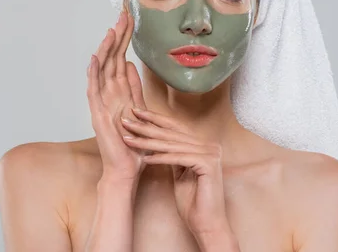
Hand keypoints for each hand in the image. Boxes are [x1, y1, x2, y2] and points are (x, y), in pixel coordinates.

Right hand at [87, 10, 146, 181]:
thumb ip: (134, 88)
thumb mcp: (139, 110)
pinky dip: (93, 74)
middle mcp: (108, 93)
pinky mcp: (98, 114)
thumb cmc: (133, 143)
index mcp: (119, 91)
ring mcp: (101, 102)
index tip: (129, 19)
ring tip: (111, 31)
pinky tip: (95, 59)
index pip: (121, 58)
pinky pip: (94, 90)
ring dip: (106, 50)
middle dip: (118, 36)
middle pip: (111, 58)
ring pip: (102, 70)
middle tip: (123, 15)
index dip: (125, 39)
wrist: (126, 168)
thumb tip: (131, 65)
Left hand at [120, 108, 231, 237]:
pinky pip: (178, 158)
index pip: (175, 127)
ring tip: (128, 139)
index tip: (135, 112)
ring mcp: (211, 153)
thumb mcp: (179, 170)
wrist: (206, 224)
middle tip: (126, 121)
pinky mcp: (208, 164)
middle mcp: (210, 145)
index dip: (154, 119)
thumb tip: (155, 137)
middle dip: (146, 127)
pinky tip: (144, 159)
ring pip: (172, 145)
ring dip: (147, 143)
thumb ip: (173, 153)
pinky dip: (160, 158)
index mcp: (204, 144)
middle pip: (172, 133)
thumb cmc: (192, 200)